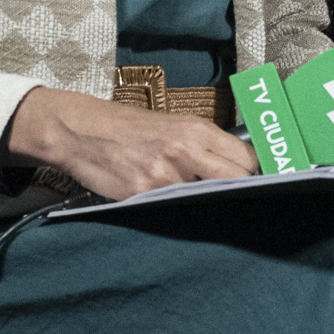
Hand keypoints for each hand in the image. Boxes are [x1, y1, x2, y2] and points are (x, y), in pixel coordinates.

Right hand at [7, 86, 258, 198]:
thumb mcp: (174, 125)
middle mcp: (185, 152)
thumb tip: (238, 166)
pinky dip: (174, 208)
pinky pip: (170, 208)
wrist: (81, 131)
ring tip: (196, 198)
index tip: (252, 180)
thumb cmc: (130, 127)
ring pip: (206, 199)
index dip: (252, 172)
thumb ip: (205, 144)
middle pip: (237, 180)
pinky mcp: (141, 195)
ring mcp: (164, 177)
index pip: (247, 159)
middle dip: (239, 189)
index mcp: (197, 131)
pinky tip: (167, 203)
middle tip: (233, 193)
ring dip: (205, 201)